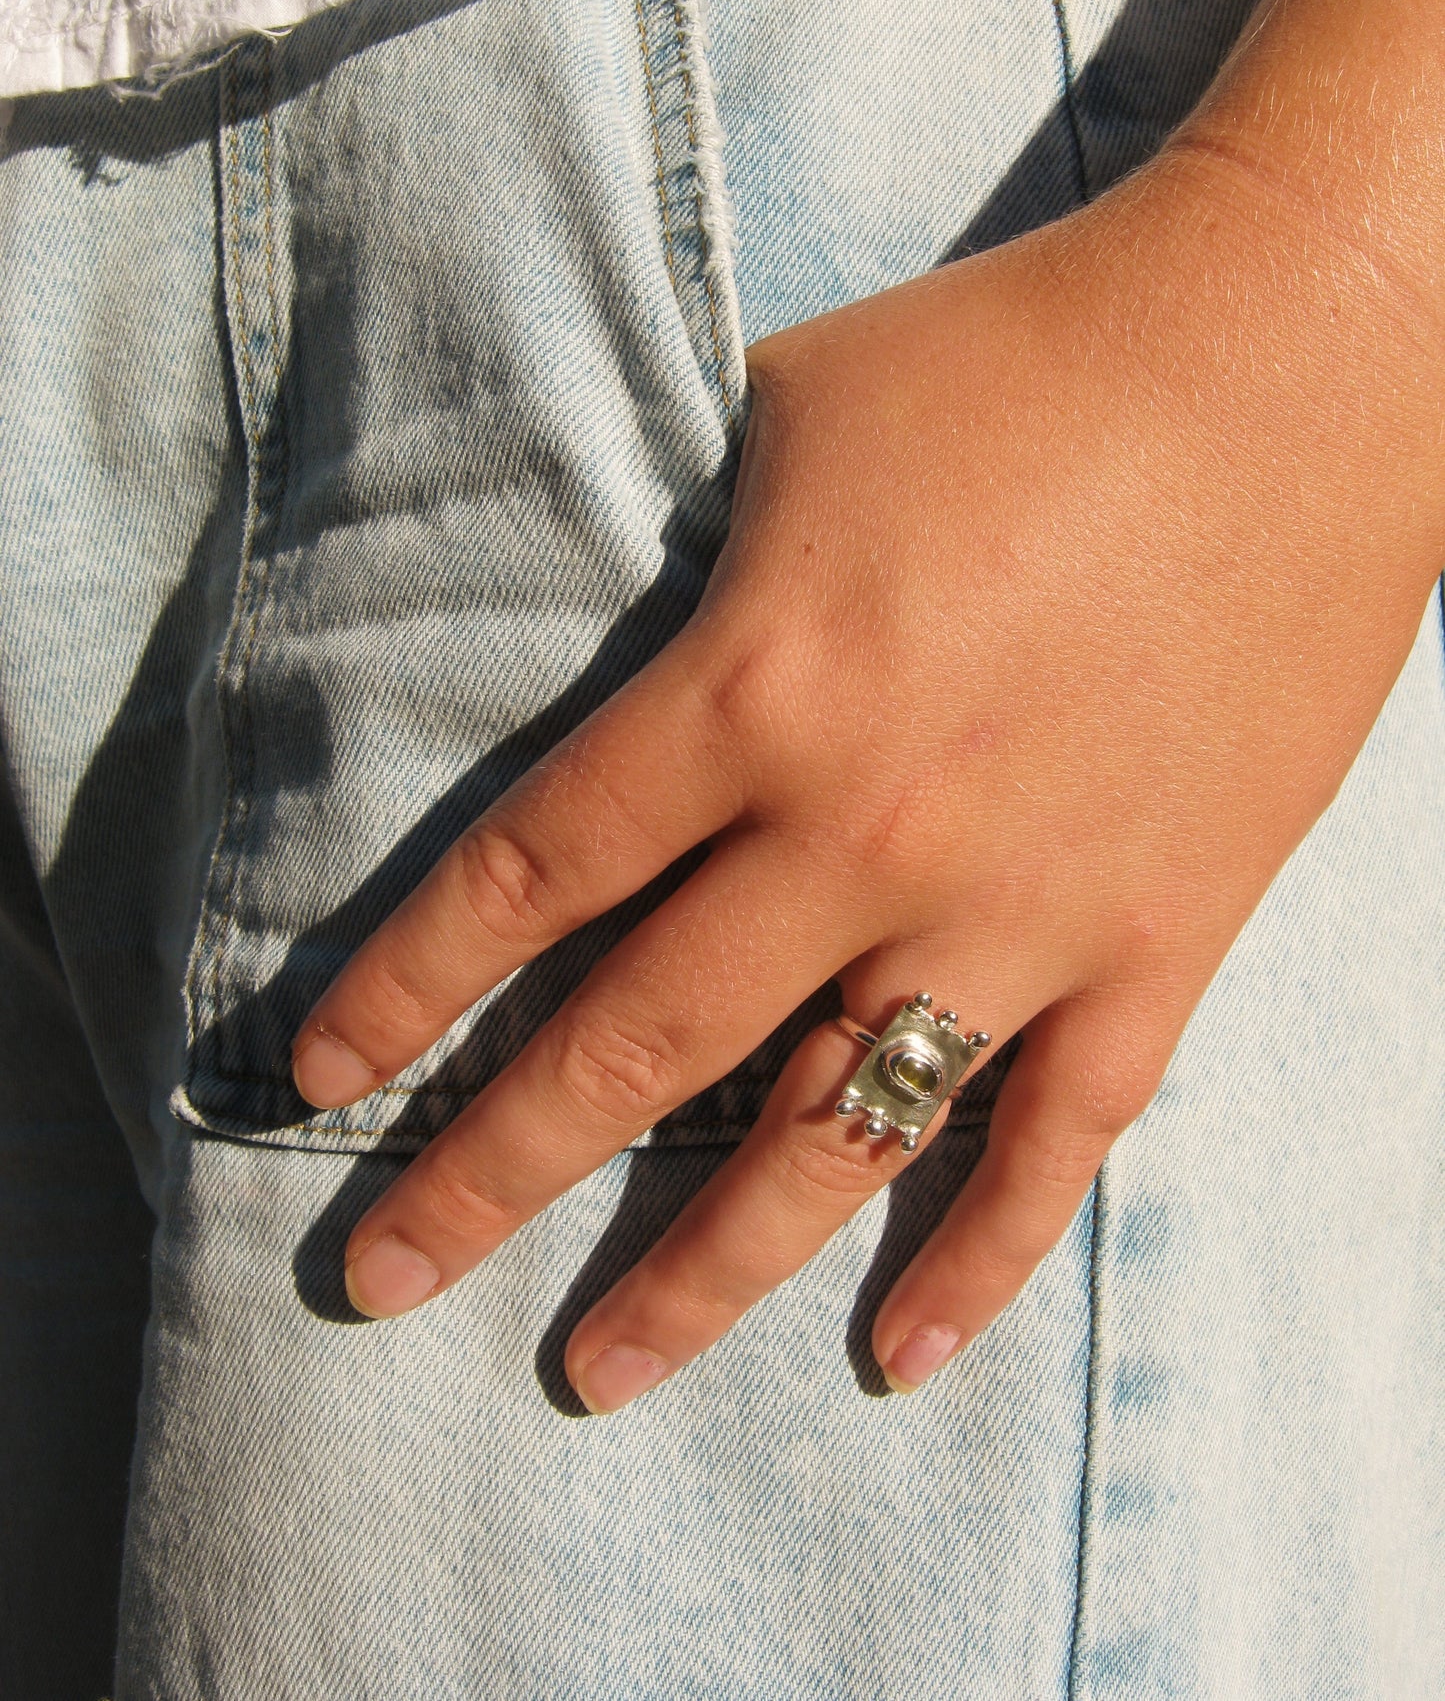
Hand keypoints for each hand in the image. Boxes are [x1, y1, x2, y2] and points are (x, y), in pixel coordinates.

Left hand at [288, 119, 1441, 1409]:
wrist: (1296, 358)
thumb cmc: (1023, 355)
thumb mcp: (796, 418)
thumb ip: (696, 561)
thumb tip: (637, 642)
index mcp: (757, 692)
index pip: (529, 879)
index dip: (403, 990)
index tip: (317, 1078)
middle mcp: (864, 834)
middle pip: (633, 1046)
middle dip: (486, 1174)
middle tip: (377, 1280)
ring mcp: (1020, 910)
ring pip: (825, 1141)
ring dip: (700, 1272)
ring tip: (599, 1373)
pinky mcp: (1161, 938)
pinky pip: (1056, 1139)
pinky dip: (977, 1258)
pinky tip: (895, 1352)